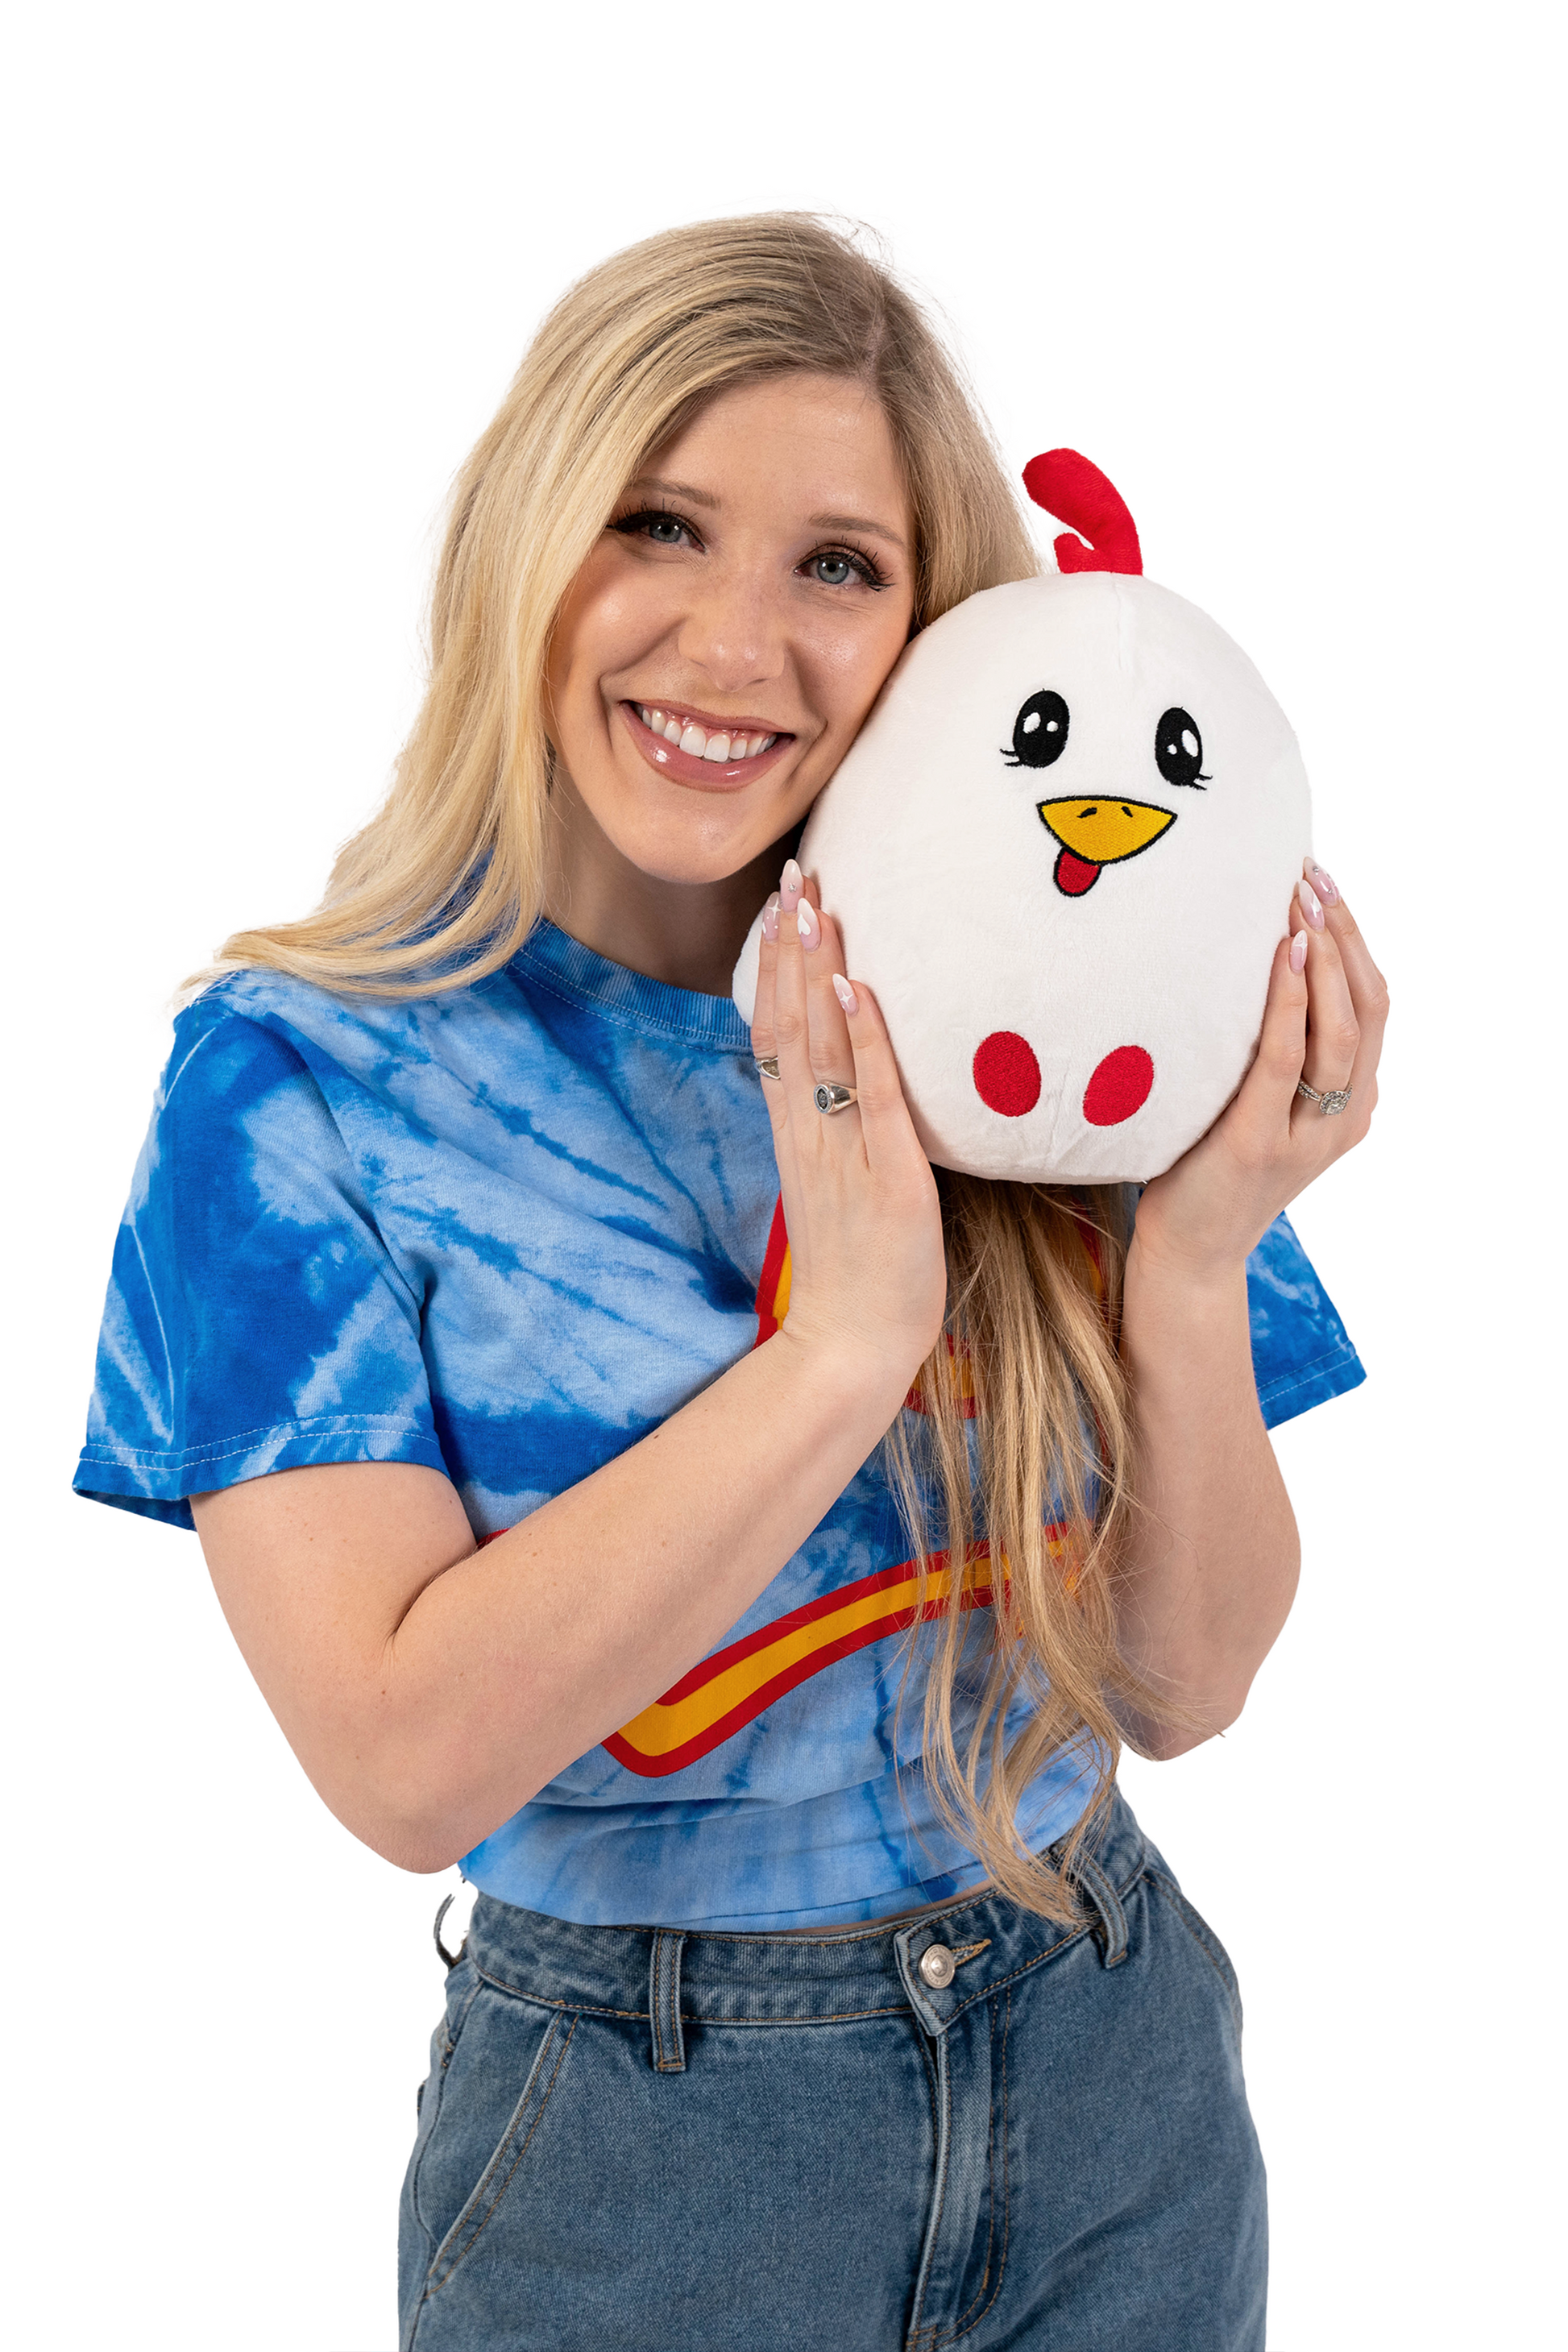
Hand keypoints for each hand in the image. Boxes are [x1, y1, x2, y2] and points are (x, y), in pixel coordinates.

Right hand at [747, 857, 945, 1389]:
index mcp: (798, 1134)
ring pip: (820, 1047)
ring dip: (818, 973)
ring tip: (816, 905)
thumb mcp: (840, 1186)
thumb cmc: (860, 1270)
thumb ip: (841, 1131)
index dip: (773, 967)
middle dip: (789, 947)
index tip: (778, 907)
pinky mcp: (888, 1177)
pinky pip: (872, 1099)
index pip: (774, 1033)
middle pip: (788, 1023)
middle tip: (793, 874)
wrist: (851, 1346)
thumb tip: (856, 1080)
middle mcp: (810, 1133)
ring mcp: (844, 1152)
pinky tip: (860, 990)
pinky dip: (864, 1043)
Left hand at [1133, 860, 1388, 1284]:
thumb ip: (1273, 1052)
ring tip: (1299, 897)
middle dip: (1345, 932)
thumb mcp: (1256, 1102)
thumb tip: (1253, 964)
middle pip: (1370, 1007)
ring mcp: (1309, 1135)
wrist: (1189, 1255)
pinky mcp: (1260, 1144)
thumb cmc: (1209, 1167)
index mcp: (1353, 1103)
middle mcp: (1345, 1117)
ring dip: (1325, 954)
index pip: (1374, 1005)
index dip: (1356, 939)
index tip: (1324, 881)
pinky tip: (1285, 955)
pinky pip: (1286, 1059)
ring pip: (1341, 1029)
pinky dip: (1292, 1002)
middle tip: (1312, 873)